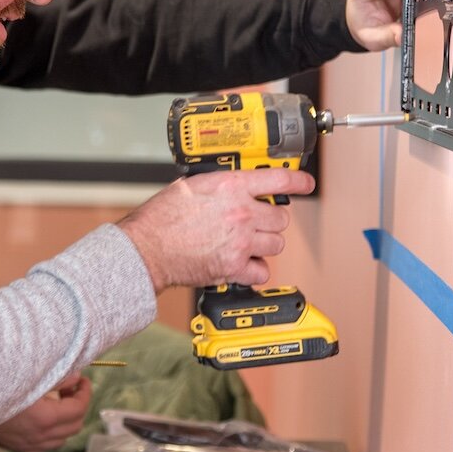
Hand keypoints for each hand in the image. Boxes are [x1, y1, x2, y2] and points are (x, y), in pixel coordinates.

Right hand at [0, 373, 92, 451]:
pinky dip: (55, 432)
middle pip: (75, 425)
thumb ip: (57, 379)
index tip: (83, 381)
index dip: (85, 393)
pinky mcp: (24, 449)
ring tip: (59, 403)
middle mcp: (43, 436)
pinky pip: (49, 444)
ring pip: (64, 437)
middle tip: (71, 389)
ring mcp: (33, 445)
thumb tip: (77, 377)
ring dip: (67, 420)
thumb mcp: (30, 379)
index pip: (79, 408)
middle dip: (78, 405)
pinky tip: (45, 419)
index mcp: (46, 418)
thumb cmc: (0, 389)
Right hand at [116, 167, 312, 291]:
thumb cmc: (161, 218)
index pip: (279, 180)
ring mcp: (241, 241)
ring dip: (265, 244)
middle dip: (271, 220)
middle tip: (257, 222)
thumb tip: (234, 185)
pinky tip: (242, 264)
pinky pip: (262, 271)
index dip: (299, 182)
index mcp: (231, 187)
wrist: (147, 248)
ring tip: (246, 243)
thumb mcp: (191, 186)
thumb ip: (220, 185)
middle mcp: (242, 213)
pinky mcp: (235, 267)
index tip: (305, 184)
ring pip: (276, 244)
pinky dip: (255, 270)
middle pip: (281, 218)